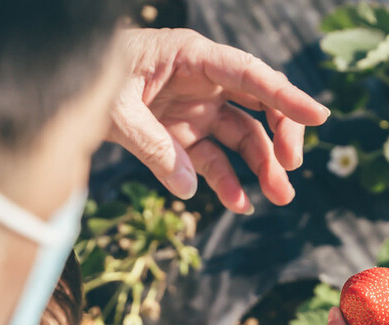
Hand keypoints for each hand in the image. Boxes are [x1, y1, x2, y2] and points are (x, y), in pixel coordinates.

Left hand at [110, 28, 329, 213]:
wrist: (70, 86)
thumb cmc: (92, 79)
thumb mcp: (115, 110)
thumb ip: (152, 146)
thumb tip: (190, 188)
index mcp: (192, 57)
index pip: (248, 74)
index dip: (285, 95)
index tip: (318, 116)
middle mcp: (203, 81)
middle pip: (258, 103)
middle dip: (280, 135)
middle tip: (290, 167)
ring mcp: (197, 108)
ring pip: (243, 135)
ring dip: (262, 165)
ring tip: (278, 197)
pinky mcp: (185, 133)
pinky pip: (214, 158)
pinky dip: (226, 180)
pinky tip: (238, 202)